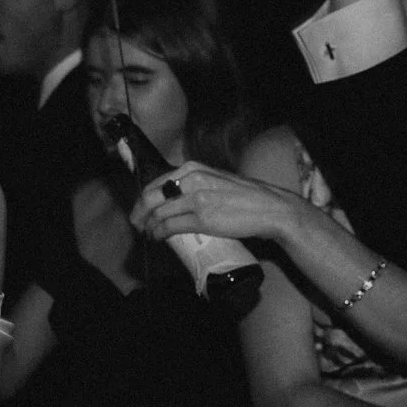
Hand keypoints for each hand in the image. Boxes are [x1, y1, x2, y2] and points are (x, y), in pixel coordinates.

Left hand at [130, 162, 307, 248]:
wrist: (269, 208)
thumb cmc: (243, 196)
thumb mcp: (214, 179)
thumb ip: (194, 183)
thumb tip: (172, 198)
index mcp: (192, 168)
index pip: (156, 183)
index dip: (143, 199)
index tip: (140, 210)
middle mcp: (191, 179)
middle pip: (151, 197)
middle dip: (139, 213)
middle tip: (137, 225)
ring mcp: (196, 198)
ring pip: (158, 213)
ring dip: (148, 226)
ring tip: (148, 234)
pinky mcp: (202, 218)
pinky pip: (169, 227)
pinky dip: (159, 234)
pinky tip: (157, 238)